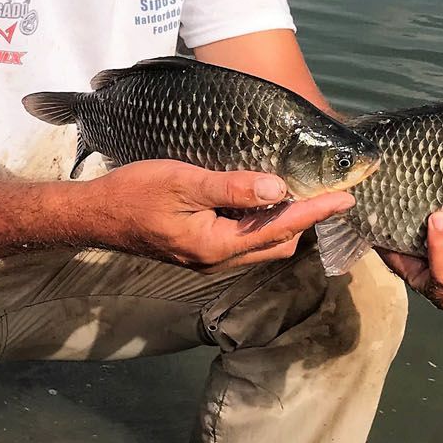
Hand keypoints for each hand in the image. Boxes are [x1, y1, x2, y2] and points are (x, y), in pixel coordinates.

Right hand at [88, 159, 354, 269]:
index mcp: (217, 245)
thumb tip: (278, 189)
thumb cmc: (134, 194)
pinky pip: (244, 241)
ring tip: (303, 194)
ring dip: (285, 223)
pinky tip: (263, 200)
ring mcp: (208, 259)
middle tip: (328, 192)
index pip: (280, 228)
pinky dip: (262, 223)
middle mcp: (218, 260)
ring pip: (262, 245)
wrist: (96, 215)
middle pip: (278, 245)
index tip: (345, 199)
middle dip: (307, 221)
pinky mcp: (199, 250)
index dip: (315, 211)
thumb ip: (232, 187)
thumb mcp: (184, 182)